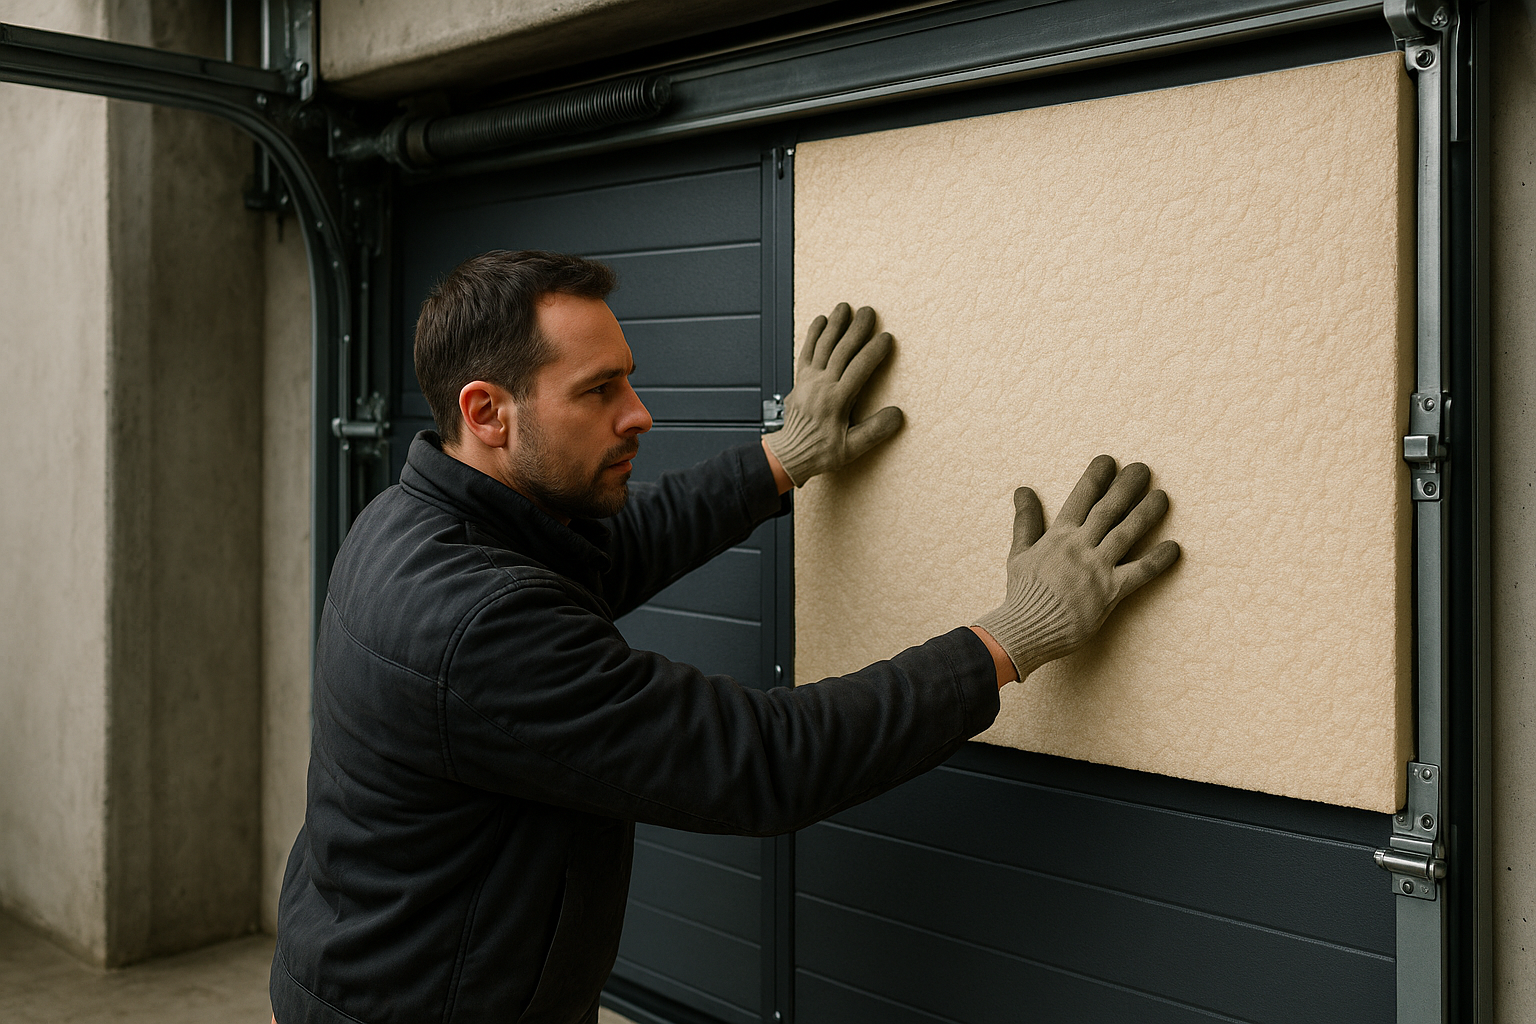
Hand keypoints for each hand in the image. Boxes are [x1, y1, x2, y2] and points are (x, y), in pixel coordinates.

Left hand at [764, 303, 903, 485]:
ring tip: (845, 307)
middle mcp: (822, 385)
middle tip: (869, 312)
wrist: (790, 453)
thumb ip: (874, 431)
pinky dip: (813, 334)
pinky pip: (806, 351)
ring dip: (835, 325)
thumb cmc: (821, 452)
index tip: (887, 338)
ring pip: (823, 346)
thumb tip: (897, 414)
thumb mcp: (852, 449)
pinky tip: (821, 320)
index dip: (874, 351)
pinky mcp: (801, 379)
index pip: (859, 368)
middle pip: (842, 350)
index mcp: (837, 400)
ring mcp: (809, 380)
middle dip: (857, 329)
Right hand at [975, 456, 1179, 679]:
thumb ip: (1026, 520)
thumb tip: (1023, 490)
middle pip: (1108, 509)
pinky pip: (1139, 573)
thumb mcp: (1019, 552)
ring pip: (1126, 533)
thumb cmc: (1022, 593)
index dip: (1096, 477)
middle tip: (1143, 469)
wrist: (1027, 627)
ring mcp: (1096, 568)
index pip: (1081, 498)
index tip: (1110, 461)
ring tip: (1162, 496)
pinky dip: (1157, 560)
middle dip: (1126, 487)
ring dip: (1146, 513)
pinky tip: (1174, 547)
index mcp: (1058, 536)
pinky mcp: (1109, 592)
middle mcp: (1080, 547)